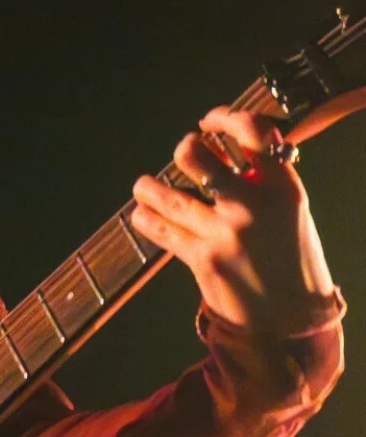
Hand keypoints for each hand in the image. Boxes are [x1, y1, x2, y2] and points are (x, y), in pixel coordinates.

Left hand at [129, 106, 334, 331]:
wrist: (293, 319)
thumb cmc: (291, 261)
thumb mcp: (291, 212)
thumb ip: (263, 182)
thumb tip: (222, 153)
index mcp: (283, 187)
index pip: (252, 132)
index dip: (223, 118)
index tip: (208, 121)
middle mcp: (253, 205)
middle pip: (196, 156)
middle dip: (184, 150)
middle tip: (184, 155)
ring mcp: (225, 232)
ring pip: (166, 194)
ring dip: (148, 187)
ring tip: (144, 186)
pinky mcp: (203, 259)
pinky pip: (161, 230)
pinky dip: (146, 220)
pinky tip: (143, 216)